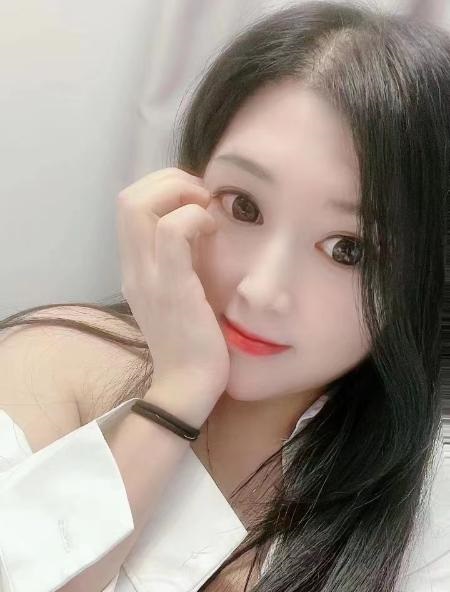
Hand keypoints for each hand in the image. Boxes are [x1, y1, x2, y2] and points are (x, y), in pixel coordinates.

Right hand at [116, 167, 229, 398]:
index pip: (129, 206)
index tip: (197, 201)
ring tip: (206, 212)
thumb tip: (203, 224)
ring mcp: (147, 278)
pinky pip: (171, 232)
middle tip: (202, 198)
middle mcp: (133, 269)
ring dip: (179, 193)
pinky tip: (213, 231)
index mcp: (135, 269)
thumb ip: (184, 260)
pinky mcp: (171, 287)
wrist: (189, 386)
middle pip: (128, 197)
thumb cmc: (195, 342)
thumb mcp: (183, 293)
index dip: (163, 188)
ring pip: (139, 205)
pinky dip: (194, 218)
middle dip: (170, 181)